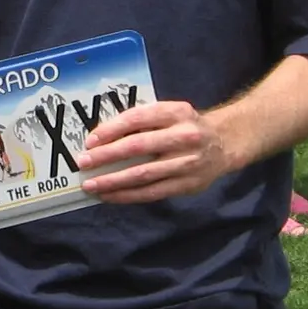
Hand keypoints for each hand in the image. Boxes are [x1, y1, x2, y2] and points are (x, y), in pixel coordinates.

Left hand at [77, 99, 233, 203]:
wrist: (224, 144)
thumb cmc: (185, 126)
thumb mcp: (169, 113)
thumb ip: (142, 120)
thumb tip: (101, 137)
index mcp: (176, 112)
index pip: (137, 118)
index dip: (111, 130)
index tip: (90, 141)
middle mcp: (184, 136)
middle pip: (138, 146)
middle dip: (107, 156)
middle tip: (83, 162)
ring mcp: (187, 162)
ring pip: (143, 174)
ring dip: (113, 181)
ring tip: (91, 185)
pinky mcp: (187, 184)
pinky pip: (152, 192)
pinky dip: (128, 195)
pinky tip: (110, 196)